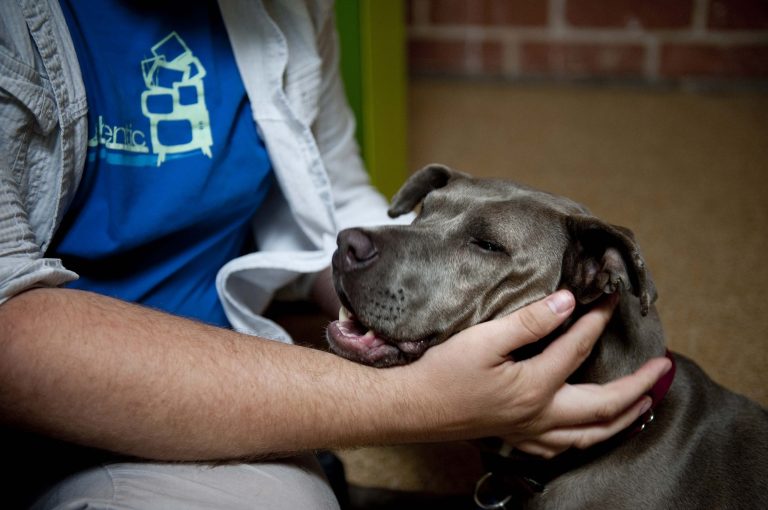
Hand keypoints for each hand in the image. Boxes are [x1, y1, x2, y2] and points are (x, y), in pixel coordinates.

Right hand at [402, 290, 671, 457]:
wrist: (411, 407)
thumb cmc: (442, 372)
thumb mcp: (483, 339)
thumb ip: (528, 321)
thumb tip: (566, 303)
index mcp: (534, 387)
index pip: (577, 349)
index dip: (597, 321)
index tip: (613, 299)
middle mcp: (539, 415)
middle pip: (603, 406)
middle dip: (639, 388)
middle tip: (664, 370)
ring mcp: (528, 432)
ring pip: (588, 434)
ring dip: (621, 419)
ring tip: (643, 406)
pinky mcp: (513, 437)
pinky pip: (561, 448)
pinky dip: (584, 440)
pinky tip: (584, 433)